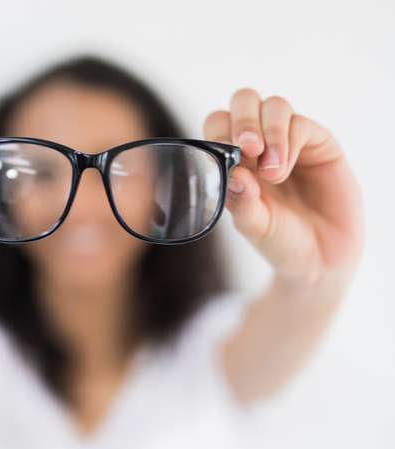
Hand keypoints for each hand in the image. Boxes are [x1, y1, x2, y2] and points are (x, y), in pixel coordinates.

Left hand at [204, 88, 364, 290]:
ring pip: (274, 106)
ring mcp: (289, 141)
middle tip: (247, 149)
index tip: (225, 155)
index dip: (217, 132)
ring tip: (271, 173)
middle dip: (242, 119)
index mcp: (234, 159)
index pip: (218, 124)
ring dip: (269, 133)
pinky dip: (288, 144)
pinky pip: (300, 124)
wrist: (320, 259)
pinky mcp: (318, 142)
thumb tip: (232, 173)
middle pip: (244, 101)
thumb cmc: (279, 240)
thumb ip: (240, 201)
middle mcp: (260, 144)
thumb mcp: (253, 225)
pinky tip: (283, 172)